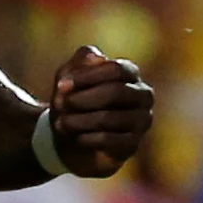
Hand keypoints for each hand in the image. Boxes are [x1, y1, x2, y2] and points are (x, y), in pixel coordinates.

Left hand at [46, 45, 150, 177]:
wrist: (72, 138)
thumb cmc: (74, 99)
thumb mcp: (71, 75)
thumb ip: (82, 60)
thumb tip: (96, 58)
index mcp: (131, 73)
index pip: (116, 70)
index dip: (86, 76)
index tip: (61, 85)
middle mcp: (143, 95)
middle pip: (115, 92)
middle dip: (82, 99)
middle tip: (60, 105)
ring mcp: (141, 121)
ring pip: (109, 118)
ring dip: (79, 120)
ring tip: (61, 123)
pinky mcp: (133, 144)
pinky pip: (108, 140)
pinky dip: (86, 138)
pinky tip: (76, 137)